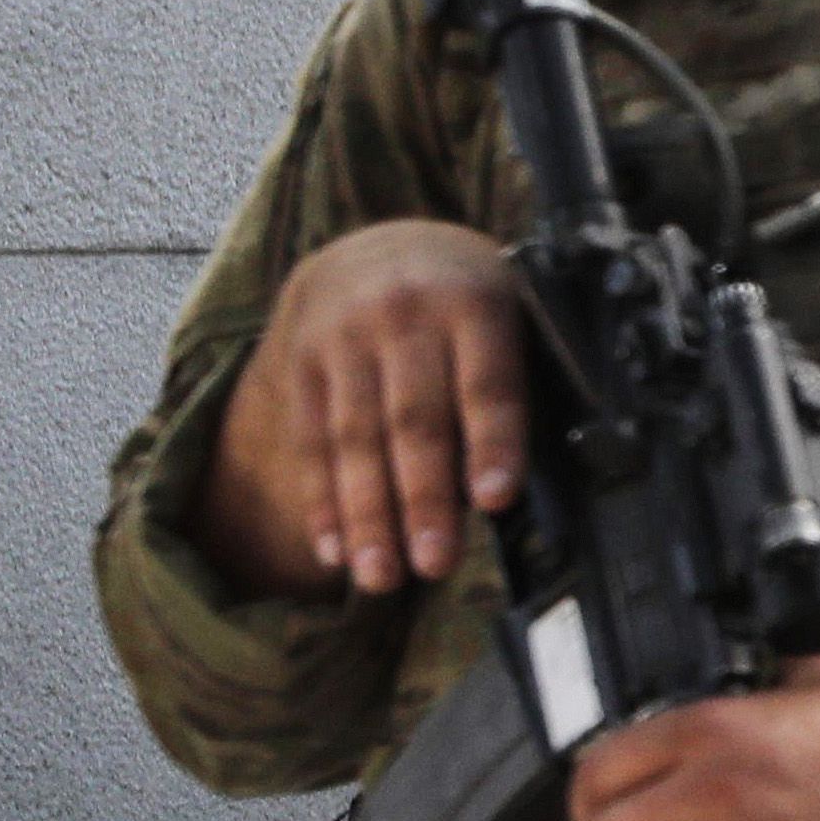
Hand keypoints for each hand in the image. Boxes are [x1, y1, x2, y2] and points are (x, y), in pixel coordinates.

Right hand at [202, 219, 533, 596]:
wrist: (381, 244)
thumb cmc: (467, 303)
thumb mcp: (508, 316)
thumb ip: (513, 383)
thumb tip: (518, 485)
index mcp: (475, 305)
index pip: (486, 383)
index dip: (492, 443)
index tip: (495, 501)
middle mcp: (404, 315)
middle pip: (415, 420)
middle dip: (424, 500)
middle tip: (433, 565)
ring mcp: (344, 336)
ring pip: (356, 438)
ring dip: (368, 515)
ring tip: (380, 576)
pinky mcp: (301, 358)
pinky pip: (311, 438)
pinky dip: (323, 499)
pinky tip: (334, 548)